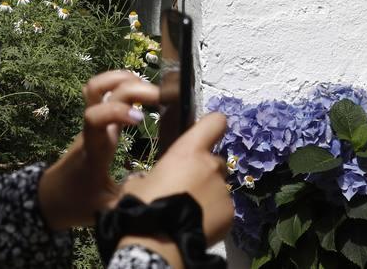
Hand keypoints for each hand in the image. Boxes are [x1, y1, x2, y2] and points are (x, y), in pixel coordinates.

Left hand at [39, 70, 158, 230]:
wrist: (50, 198)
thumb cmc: (77, 203)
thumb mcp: (107, 210)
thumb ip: (132, 197)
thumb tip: (160, 186)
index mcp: (94, 150)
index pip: (95, 118)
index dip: (117, 111)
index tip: (141, 120)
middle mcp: (92, 130)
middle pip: (103, 92)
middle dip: (135, 88)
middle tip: (164, 98)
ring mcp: (92, 123)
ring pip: (99, 85)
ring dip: (126, 79)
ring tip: (153, 90)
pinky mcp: (95, 122)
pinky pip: (102, 93)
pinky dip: (122, 85)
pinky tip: (142, 94)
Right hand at [120, 112, 232, 242]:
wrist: (157, 244)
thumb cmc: (143, 207)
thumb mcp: (136, 185)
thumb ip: (151, 176)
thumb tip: (149, 181)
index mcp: (188, 152)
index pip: (215, 122)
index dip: (213, 125)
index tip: (208, 131)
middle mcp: (211, 166)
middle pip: (214, 160)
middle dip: (204, 170)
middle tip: (187, 188)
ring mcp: (223, 190)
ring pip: (218, 187)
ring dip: (207, 194)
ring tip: (189, 212)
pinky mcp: (230, 213)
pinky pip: (222, 208)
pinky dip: (213, 214)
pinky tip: (196, 224)